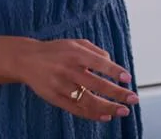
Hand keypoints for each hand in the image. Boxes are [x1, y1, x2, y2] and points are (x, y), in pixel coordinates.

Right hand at [19, 36, 136, 120]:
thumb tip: (112, 63)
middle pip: (96, 84)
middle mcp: (68, 70)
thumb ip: (95, 51)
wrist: (27, 60)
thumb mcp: (75, 43)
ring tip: (123, 111)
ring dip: (108, 107)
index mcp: (75, 54)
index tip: (128, 78)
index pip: (99, 63)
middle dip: (117, 93)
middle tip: (133, 99)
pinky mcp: (55, 99)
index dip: (114, 71)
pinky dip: (92, 115)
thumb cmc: (55, 51)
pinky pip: (76, 109)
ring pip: (88, 101)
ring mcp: (61, 86)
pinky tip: (106, 116)